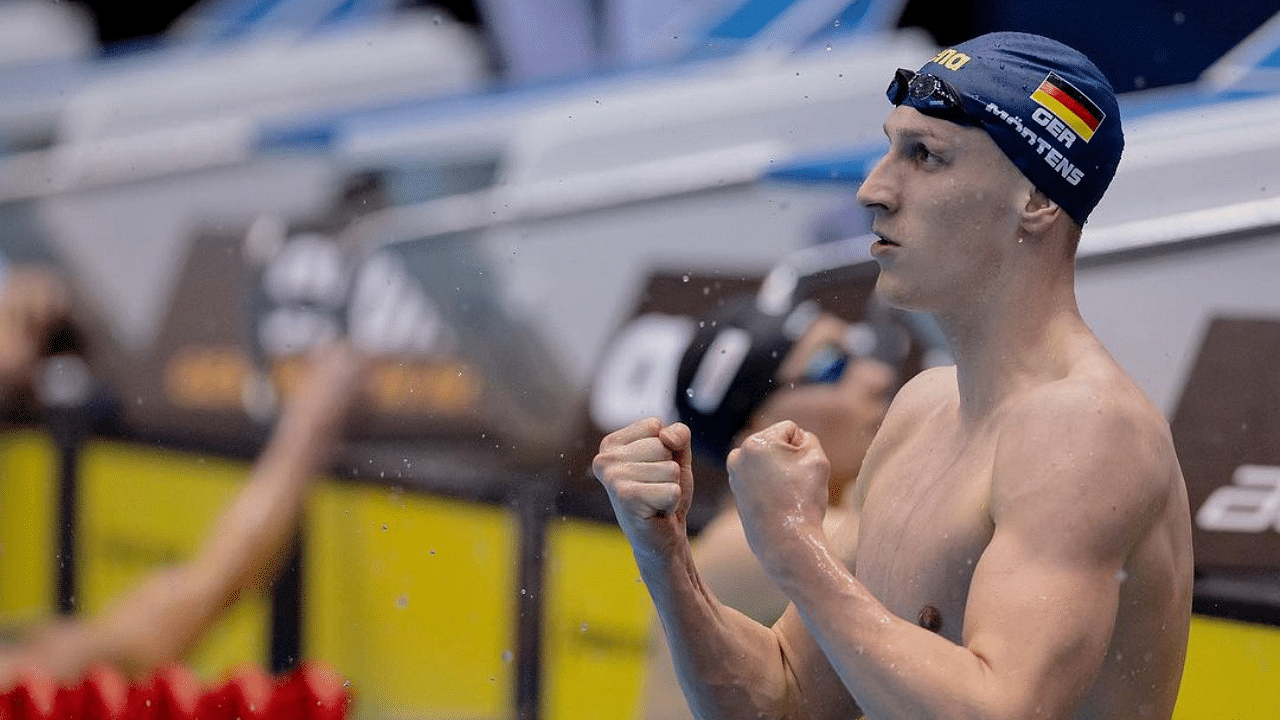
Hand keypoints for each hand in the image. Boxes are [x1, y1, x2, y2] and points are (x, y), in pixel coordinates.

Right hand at [592, 418, 693, 557]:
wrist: (661, 538)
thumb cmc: (665, 492)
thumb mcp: (676, 455)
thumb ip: (678, 434)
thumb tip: (666, 437)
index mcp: (611, 444)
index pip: (655, 426)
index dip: (666, 450)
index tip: (654, 472)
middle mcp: (604, 459)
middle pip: (662, 446)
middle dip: (669, 470)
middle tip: (655, 489)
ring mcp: (612, 479)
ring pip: (669, 469)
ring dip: (671, 488)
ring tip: (656, 500)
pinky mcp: (626, 498)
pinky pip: (672, 490)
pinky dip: (672, 503)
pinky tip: (656, 512)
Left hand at [726, 420, 830, 571]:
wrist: (785, 542)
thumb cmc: (803, 499)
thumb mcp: (817, 458)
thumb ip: (807, 438)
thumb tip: (792, 440)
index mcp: (756, 442)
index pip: (791, 429)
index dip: (804, 449)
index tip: (803, 472)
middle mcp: (739, 454)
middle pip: (777, 444)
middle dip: (789, 459)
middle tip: (795, 486)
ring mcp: (734, 474)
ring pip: (770, 461)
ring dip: (781, 471)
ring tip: (787, 494)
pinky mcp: (736, 491)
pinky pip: (762, 478)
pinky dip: (771, 485)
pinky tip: (778, 502)